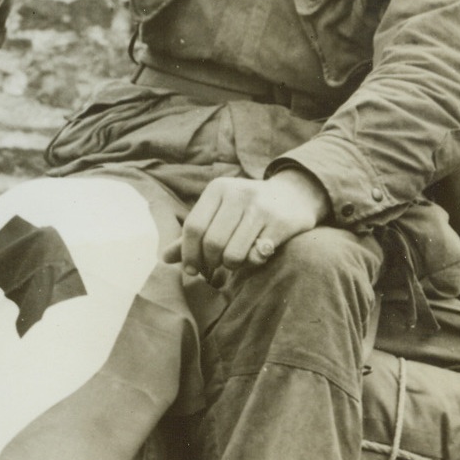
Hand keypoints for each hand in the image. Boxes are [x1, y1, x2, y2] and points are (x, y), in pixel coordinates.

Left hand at [167, 169, 330, 278]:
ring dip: (231, 266)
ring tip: (235, 262)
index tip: (192, 270)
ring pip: (233, 253)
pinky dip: (252, 263)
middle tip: (214, 270)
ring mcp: (261, 208)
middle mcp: (238, 194)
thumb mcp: (219, 212)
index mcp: (218, 189)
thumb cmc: (247, 208)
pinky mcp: (281, 223)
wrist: (295, 195)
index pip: (193, 227)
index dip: (189, 253)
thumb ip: (194, 234)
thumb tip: (164, 258)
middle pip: (212, 243)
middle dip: (210, 263)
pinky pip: (256, 256)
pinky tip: (255, 255)